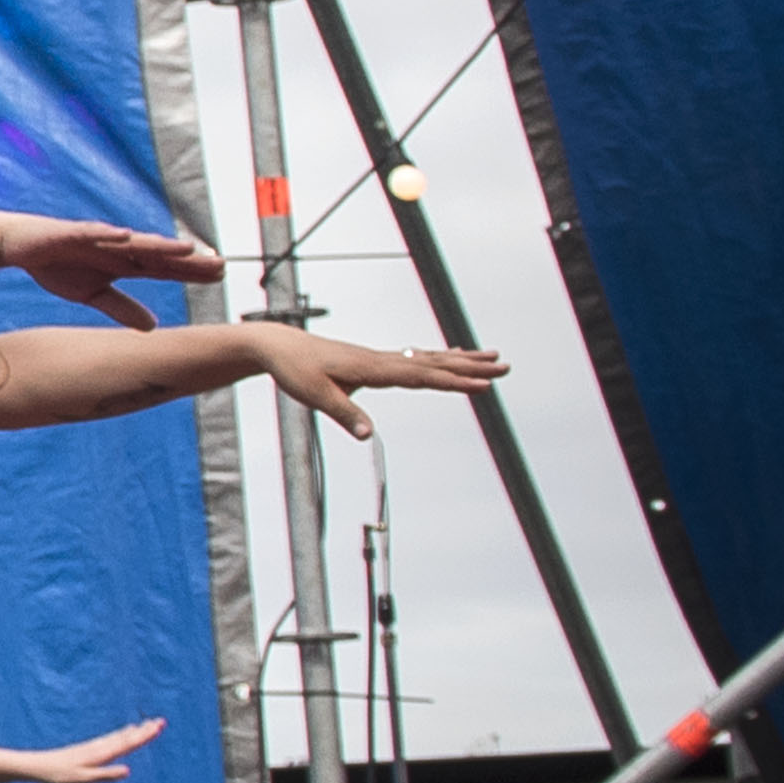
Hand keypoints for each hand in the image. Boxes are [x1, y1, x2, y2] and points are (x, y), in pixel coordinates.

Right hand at [0, 209, 222, 319]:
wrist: (18, 244)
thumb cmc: (57, 264)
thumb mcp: (92, 293)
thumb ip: (122, 307)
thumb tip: (152, 327)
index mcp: (123, 263)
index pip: (164, 268)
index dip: (191, 272)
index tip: (221, 276)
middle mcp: (117, 247)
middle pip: (158, 254)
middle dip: (188, 259)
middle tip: (221, 264)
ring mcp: (96, 237)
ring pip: (133, 242)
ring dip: (159, 245)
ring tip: (185, 249)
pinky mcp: (70, 232)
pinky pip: (91, 232)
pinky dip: (107, 233)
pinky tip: (125, 235)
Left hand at [10, 718, 161, 782]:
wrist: (37, 766)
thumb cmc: (59, 775)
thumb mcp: (83, 779)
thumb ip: (105, 775)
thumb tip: (128, 770)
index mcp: (100, 754)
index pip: (127, 744)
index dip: (144, 736)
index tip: (158, 726)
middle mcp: (99, 747)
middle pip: (125, 737)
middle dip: (144, 730)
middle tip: (161, 722)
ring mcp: (93, 747)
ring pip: (118, 736)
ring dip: (135, 730)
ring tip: (148, 724)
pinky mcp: (87, 749)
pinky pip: (110, 739)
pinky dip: (122, 734)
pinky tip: (124, 732)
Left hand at [257, 325, 507, 440]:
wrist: (277, 346)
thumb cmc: (294, 370)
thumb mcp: (315, 396)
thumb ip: (343, 415)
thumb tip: (368, 436)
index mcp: (373, 368)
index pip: (422, 377)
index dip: (454, 382)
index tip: (484, 386)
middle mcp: (382, 360)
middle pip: (435, 363)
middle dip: (471, 367)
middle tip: (506, 366)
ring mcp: (380, 359)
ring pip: (430, 358)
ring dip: (463, 360)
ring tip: (493, 358)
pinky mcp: (375, 361)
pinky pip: (416, 358)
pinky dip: (439, 358)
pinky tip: (453, 356)